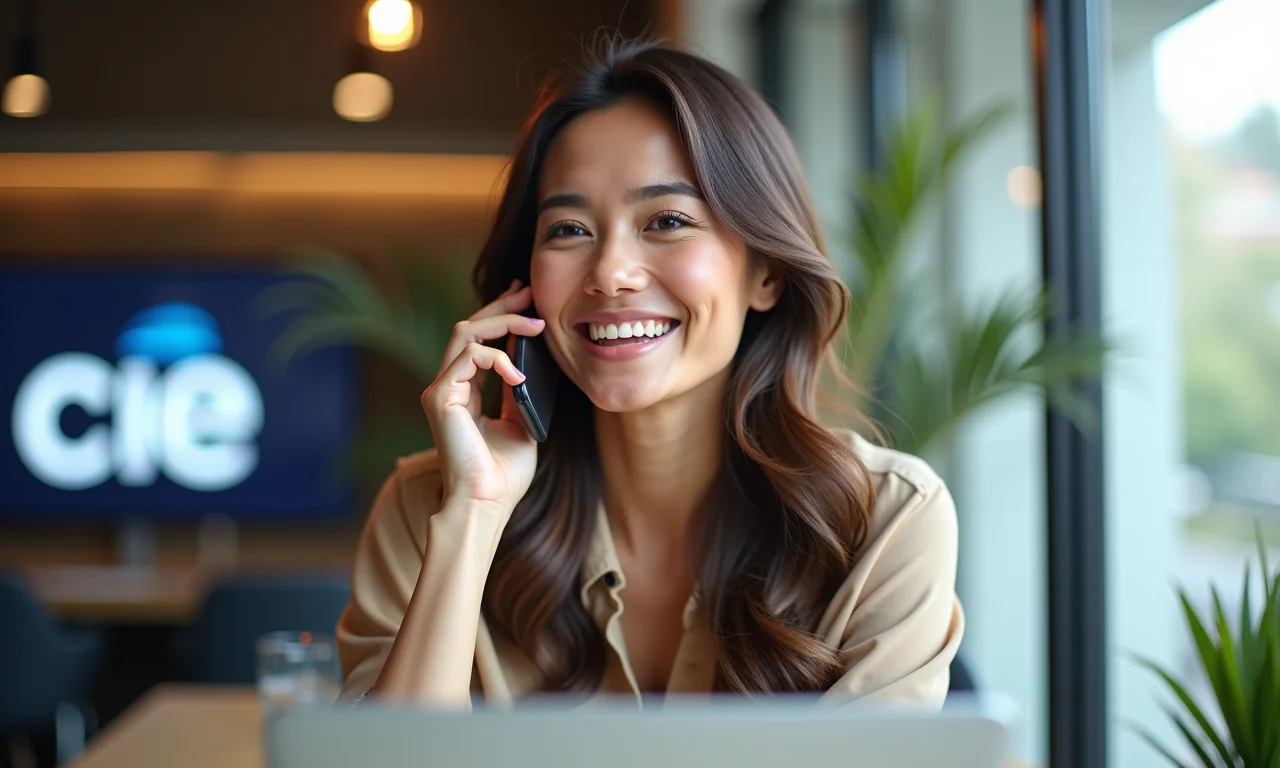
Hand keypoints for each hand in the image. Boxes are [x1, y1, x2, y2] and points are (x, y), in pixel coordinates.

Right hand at [420, 280, 545, 520]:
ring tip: (535, 325)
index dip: (500, 315)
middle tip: (529, 292)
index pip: (477, 342)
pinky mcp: (440, 398)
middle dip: (501, 306)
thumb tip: (529, 362)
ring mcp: (440, 391)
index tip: (527, 299)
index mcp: (464, 392)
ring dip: (503, 322)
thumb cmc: (502, 475)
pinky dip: (498, 358)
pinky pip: (469, 358)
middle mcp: (447, 387)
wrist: (486, 504)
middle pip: (468, 327)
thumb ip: (518, 392)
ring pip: (466, 333)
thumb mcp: (519, 423)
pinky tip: (518, 375)